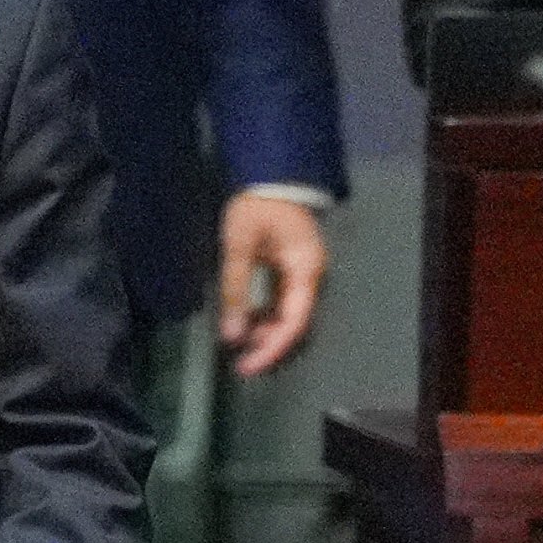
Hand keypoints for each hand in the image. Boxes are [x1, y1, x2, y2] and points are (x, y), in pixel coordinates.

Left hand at [217, 191, 329, 377]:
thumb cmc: (257, 206)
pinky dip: (263, 318)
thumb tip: (233, 334)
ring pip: (286, 316)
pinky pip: (279, 303)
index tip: (250, 365)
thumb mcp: (240, 245)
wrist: (268, 176)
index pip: (295, 322)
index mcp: (305, 270)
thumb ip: (236, 288)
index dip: (273, 348)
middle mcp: (309, 277)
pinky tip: (244, 325)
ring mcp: (300, 275)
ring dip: (264, 333)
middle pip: (293, 324)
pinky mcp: (288, 272)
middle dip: (267, 346)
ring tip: (238, 346)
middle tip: (240, 365)